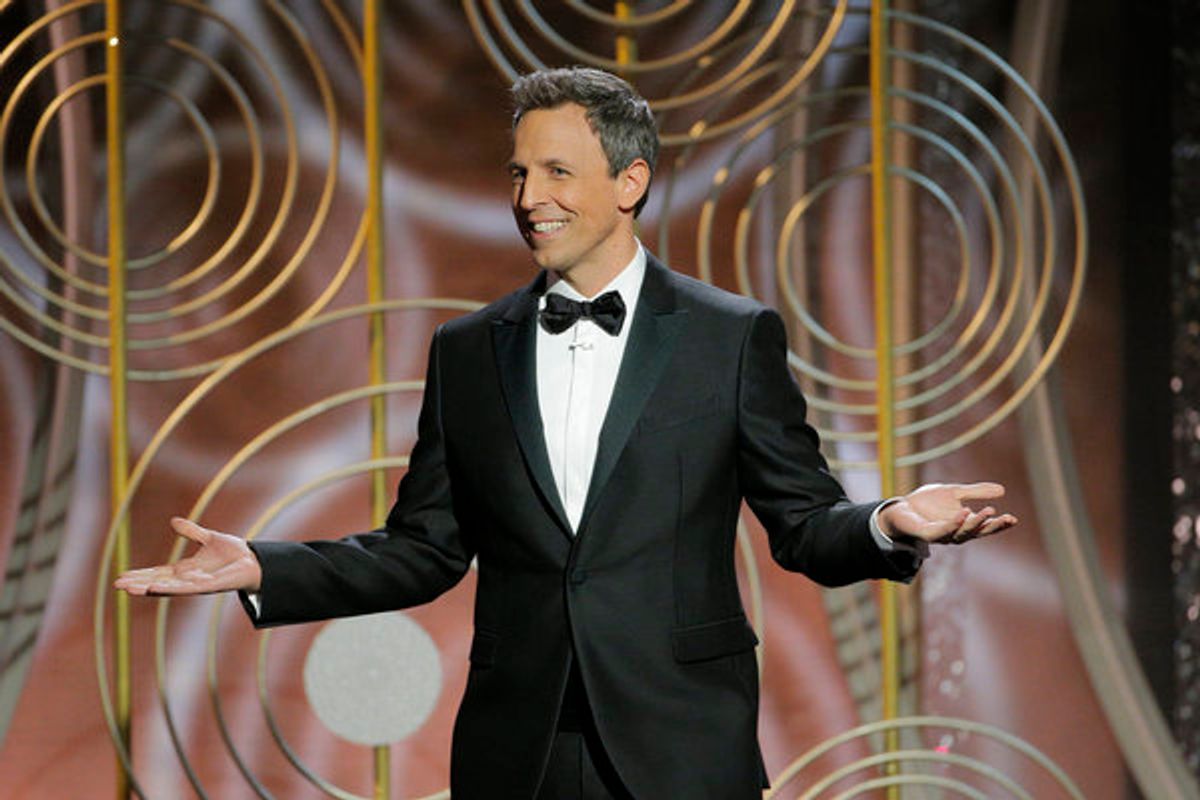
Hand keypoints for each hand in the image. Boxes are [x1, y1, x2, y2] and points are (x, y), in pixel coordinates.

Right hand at [113, 517, 261, 595]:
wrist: (255, 560)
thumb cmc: (234, 553)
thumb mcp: (209, 538)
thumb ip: (191, 532)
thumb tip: (174, 521)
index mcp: (186, 570)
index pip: (158, 573)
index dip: (141, 575)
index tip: (121, 577)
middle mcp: (189, 580)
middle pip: (158, 583)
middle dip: (138, 584)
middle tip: (117, 585)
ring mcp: (198, 584)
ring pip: (169, 589)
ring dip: (149, 589)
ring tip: (129, 589)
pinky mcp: (210, 586)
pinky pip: (187, 589)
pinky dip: (170, 589)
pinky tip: (155, 589)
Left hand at [878, 482, 1016, 545]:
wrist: (902, 506)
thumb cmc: (928, 502)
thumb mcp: (955, 492)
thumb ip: (976, 492)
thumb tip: (1003, 490)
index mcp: (964, 525)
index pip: (985, 527)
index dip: (999, 524)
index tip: (1013, 519)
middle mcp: (955, 533)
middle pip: (977, 532)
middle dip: (992, 526)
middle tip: (1007, 518)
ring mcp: (942, 535)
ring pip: (962, 533)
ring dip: (975, 523)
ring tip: (988, 510)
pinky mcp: (927, 534)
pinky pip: (942, 530)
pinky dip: (954, 523)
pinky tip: (963, 513)